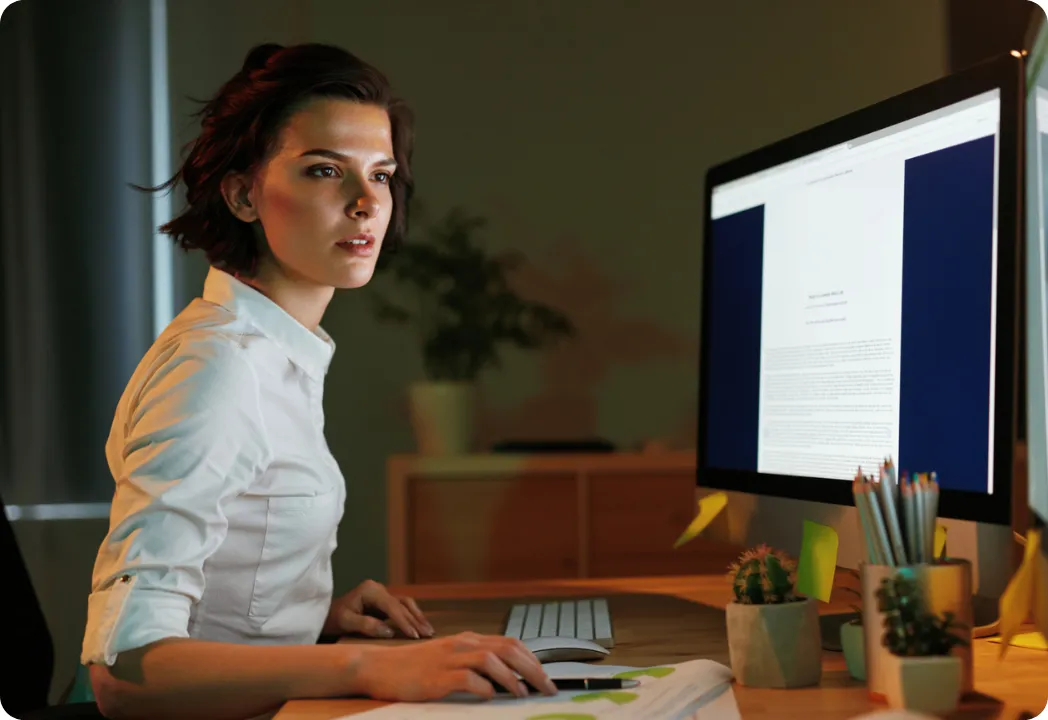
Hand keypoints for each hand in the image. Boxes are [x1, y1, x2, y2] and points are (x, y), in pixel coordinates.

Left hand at [325, 579, 433, 638]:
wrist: (326, 616)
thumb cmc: (334, 619)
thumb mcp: (346, 622)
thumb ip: (367, 625)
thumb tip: (390, 631)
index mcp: (370, 590)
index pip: (392, 606)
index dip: (404, 621)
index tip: (414, 635)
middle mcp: (379, 589)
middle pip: (402, 604)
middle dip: (415, 620)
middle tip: (427, 635)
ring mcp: (382, 594)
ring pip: (405, 603)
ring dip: (417, 617)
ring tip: (429, 631)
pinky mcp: (384, 602)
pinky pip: (402, 607)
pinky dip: (412, 616)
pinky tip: (420, 626)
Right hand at [352, 632, 556, 700]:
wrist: (380, 667)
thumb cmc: (414, 668)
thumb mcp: (449, 659)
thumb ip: (474, 663)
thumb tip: (506, 677)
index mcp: (468, 640)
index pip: (511, 643)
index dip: (533, 660)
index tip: (546, 677)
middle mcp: (463, 644)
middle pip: (508, 649)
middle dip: (533, 669)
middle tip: (548, 688)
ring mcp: (450, 658)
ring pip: (492, 660)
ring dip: (513, 678)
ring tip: (524, 694)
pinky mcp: (437, 676)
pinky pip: (468, 678)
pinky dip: (485, 687)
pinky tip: (492, 696)